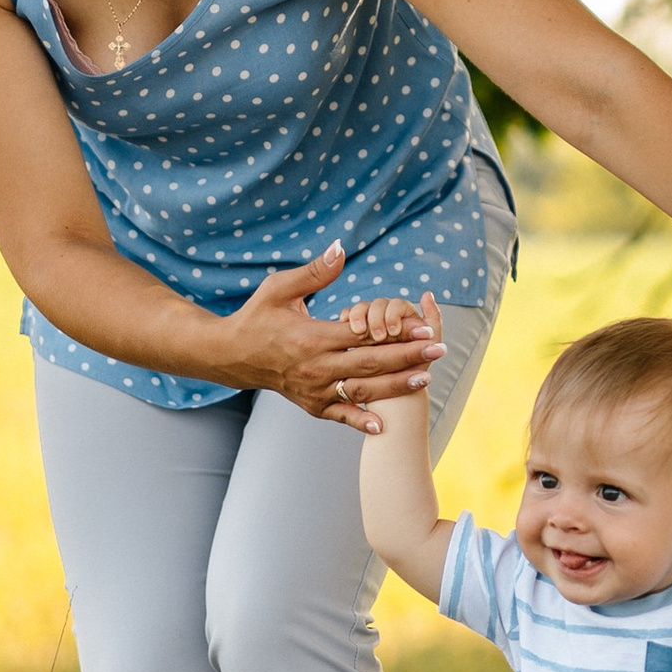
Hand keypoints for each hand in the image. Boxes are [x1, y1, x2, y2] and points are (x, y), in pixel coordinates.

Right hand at [219, 251, 444, 428]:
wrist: (232, 355)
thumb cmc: (258, 315)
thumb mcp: (280, 288)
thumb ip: (314, 272)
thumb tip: (341, 247)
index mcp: (311, 337)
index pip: (363, 335)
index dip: (396, 332)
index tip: (425, 327)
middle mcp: (314, 367)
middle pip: (370, 364)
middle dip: (408, 357)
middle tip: (440, 351)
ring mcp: (313, 389)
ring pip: (361, 389)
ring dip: (395, 386)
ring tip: (426, 379)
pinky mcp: (310, 404)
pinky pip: (339, 414)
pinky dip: (359, 420)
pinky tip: (382, 424)